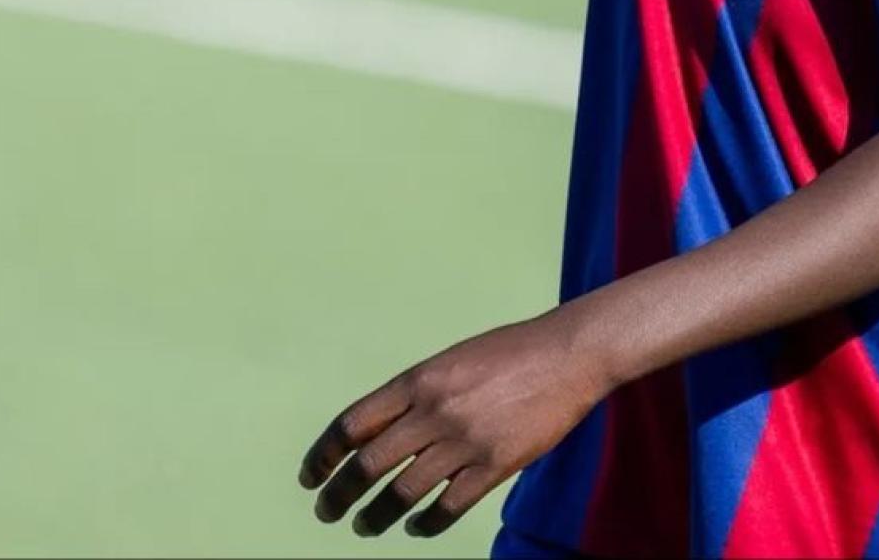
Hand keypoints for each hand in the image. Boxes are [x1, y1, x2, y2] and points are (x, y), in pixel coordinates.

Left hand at [298, 309, 610, 539]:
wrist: (567, 353)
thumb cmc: (510, 352)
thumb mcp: (452, 360)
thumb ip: (417, 392)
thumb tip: (381, 430)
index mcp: (420, 378)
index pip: (353, 422)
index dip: (324, 453)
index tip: (310, 475)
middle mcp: (435, 409)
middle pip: (369, 464)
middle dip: (340, 494)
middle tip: (326, 511)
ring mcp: (465, 441)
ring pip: (403, 494)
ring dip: (376, 516)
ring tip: (364, 526)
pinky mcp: (495, 466)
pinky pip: (448, 508)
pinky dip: (425, 524)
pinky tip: (416, 526)